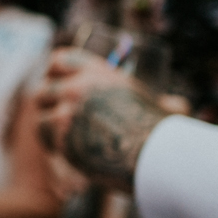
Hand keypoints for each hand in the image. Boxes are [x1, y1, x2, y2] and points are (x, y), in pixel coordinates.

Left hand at [36, 47, 167, 189]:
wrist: (157, 156)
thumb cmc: (165, 133)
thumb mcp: (162, 105)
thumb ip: (160, 101)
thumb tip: (176, 105)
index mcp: (99, 73)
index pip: (59, 61)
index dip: (53, 73)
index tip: (54, 82)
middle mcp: (79, 87)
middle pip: (43, 89)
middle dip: (47, 104)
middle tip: (55, 116)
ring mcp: (68, 111)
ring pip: (40, 115)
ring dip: (48, 127)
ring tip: (60, 137)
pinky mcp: (62, 137)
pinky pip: (45, 137)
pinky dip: (51, 144)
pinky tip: (63, 150)